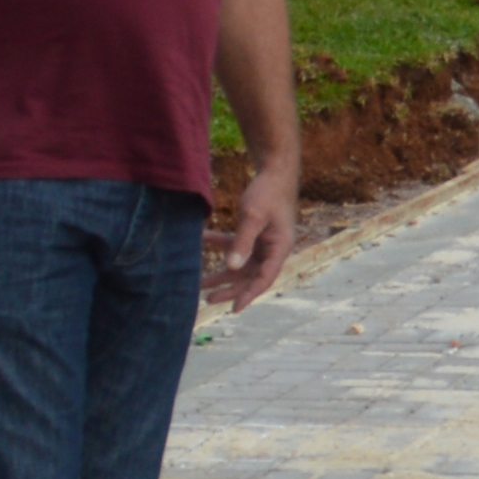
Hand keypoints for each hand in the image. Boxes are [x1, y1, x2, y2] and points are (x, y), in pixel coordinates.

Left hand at [209, 165, 297, 312]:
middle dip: (230, 288)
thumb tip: (231, 267)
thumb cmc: (268, 193)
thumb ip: (242, 242)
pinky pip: (235, 244)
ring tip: (200, 282)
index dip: (248, 295)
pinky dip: (219, 244)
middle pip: (250, 276)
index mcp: (279, 249)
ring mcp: (264, 242)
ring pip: (241, 264)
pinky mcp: (255, 232)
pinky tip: (202, 239)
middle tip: (207, 299)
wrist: (275, 170)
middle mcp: (273, 249)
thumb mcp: (253, 217)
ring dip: (222, 272)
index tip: (233, 309)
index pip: (264, 279)